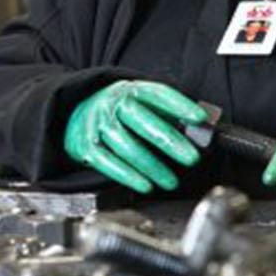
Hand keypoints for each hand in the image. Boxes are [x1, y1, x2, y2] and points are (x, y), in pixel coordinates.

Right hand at [63, 80, 208, 193]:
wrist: (75, 112)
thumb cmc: (118, 111)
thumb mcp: (141, 102)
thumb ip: (166, 114)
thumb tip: (198, 130)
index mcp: (132, 91)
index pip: (159, 95)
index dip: (180, 106)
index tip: (200, 118)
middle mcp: (113, 105)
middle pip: (143, 122)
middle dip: (170, 142)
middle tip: (191, 158)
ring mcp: (98, 125)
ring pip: (127, 146)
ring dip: (152, 166)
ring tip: (171, 181)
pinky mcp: (86, 146)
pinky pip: (108, 162)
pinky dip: (128, 176)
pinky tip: (145, 185)